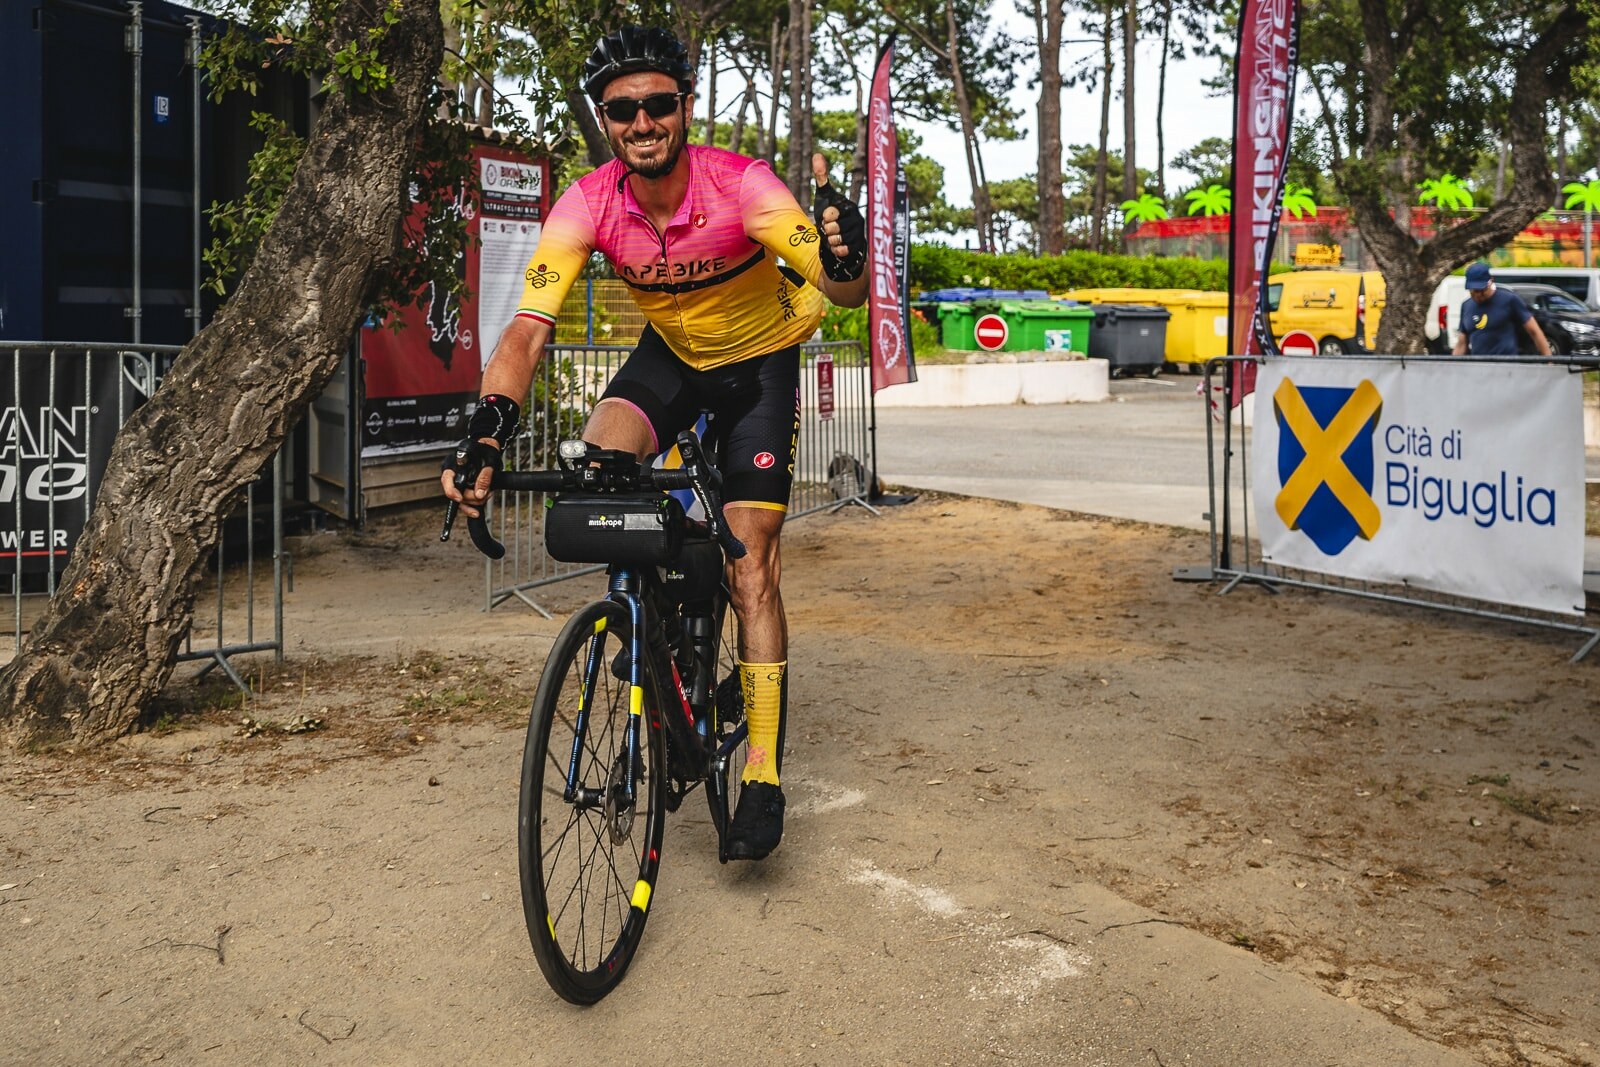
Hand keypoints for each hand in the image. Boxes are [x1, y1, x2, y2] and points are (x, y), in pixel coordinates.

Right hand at [439, 438, 500, 518]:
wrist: (489, 450)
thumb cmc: (486, 452)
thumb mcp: (489, 461)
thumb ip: (485, 477)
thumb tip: (479, 494)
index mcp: (454, 463)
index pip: (447, 479)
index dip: (452, 490)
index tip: (460, 498)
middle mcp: (452, 474)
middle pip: (456, 492)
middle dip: (471, 497)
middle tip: (484, 494)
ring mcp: (457, 483)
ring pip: (460, 500)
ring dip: (475, 502)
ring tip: (487, 494)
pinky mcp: (463, 490)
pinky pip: (463, 503)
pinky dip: (470, 508)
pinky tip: (476, 512)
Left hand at [810, 153, 865, 281]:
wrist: (838, 241)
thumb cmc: (831, 217)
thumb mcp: (824, 197)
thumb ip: (822, 178)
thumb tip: (817, 154)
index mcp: (849, 206)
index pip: (831, 213)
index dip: (825, 218)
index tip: (826, 217)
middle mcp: (857, 219)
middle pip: (833, 228)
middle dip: (827, 231)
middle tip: (830, 230)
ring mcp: (859, 234)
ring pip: (837, 240)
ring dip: (830, 241)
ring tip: (834, 238)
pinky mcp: (859, 248)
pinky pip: (842, 251)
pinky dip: (836, 251)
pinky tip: (838, 247)